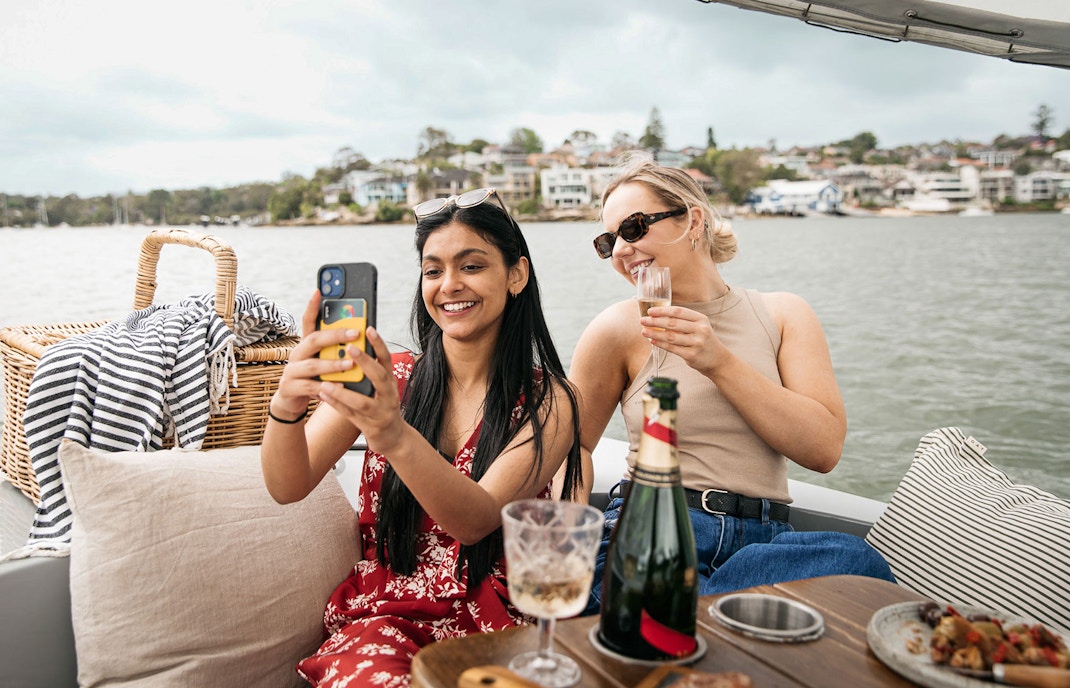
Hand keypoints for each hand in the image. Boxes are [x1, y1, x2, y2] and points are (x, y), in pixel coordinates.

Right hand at [271, 290, 360, 417]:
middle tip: (356, 333)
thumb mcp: (324, 361)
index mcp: (306, 345)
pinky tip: (341, 386)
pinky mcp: (290, 388)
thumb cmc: (315, 377)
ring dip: (333, 364)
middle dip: (336, 335)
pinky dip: (326, 386)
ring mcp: (291, 371)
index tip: (319, 291)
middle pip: (314, 340)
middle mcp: (297, 354)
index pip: (308, 321)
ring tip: (350, 364)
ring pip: (312, 364)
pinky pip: (309, 386)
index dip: (312, 306)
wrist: (293, 402)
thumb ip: (336, 350)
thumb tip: (361, 334)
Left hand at [315, 326, 404, 453]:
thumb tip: (351, 349)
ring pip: (363, 402)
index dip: (379, 344)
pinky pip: (351, 415)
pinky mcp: (371, 426)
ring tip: (326, 383)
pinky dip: (337, 406)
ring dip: (344, 392)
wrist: (394, 437)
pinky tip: (324, 397)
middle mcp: (389, 396)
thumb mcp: (382, 388)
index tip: (369, 329)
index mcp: (391, 382)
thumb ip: (370, 372)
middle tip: (350, 349)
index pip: (387, 360)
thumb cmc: (383, 407)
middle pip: (380, 377)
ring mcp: (381, 413)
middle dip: (365, 362)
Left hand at [641, 305, 727, 377]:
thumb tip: (657, 317)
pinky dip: (660, 344)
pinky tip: (652, 341)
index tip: (650, 311)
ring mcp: (697, 343)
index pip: (679, 312)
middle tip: (643, 320)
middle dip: (655, 321)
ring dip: (655, 333)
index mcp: (701, 319)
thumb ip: (682, 322)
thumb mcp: (699, 327)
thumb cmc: (703, 340)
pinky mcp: (692, 355)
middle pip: (673, 323)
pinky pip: (672, 348)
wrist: (718, 359)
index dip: (663, 311)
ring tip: (644, 331)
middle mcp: (700, 330)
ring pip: (671, 336)